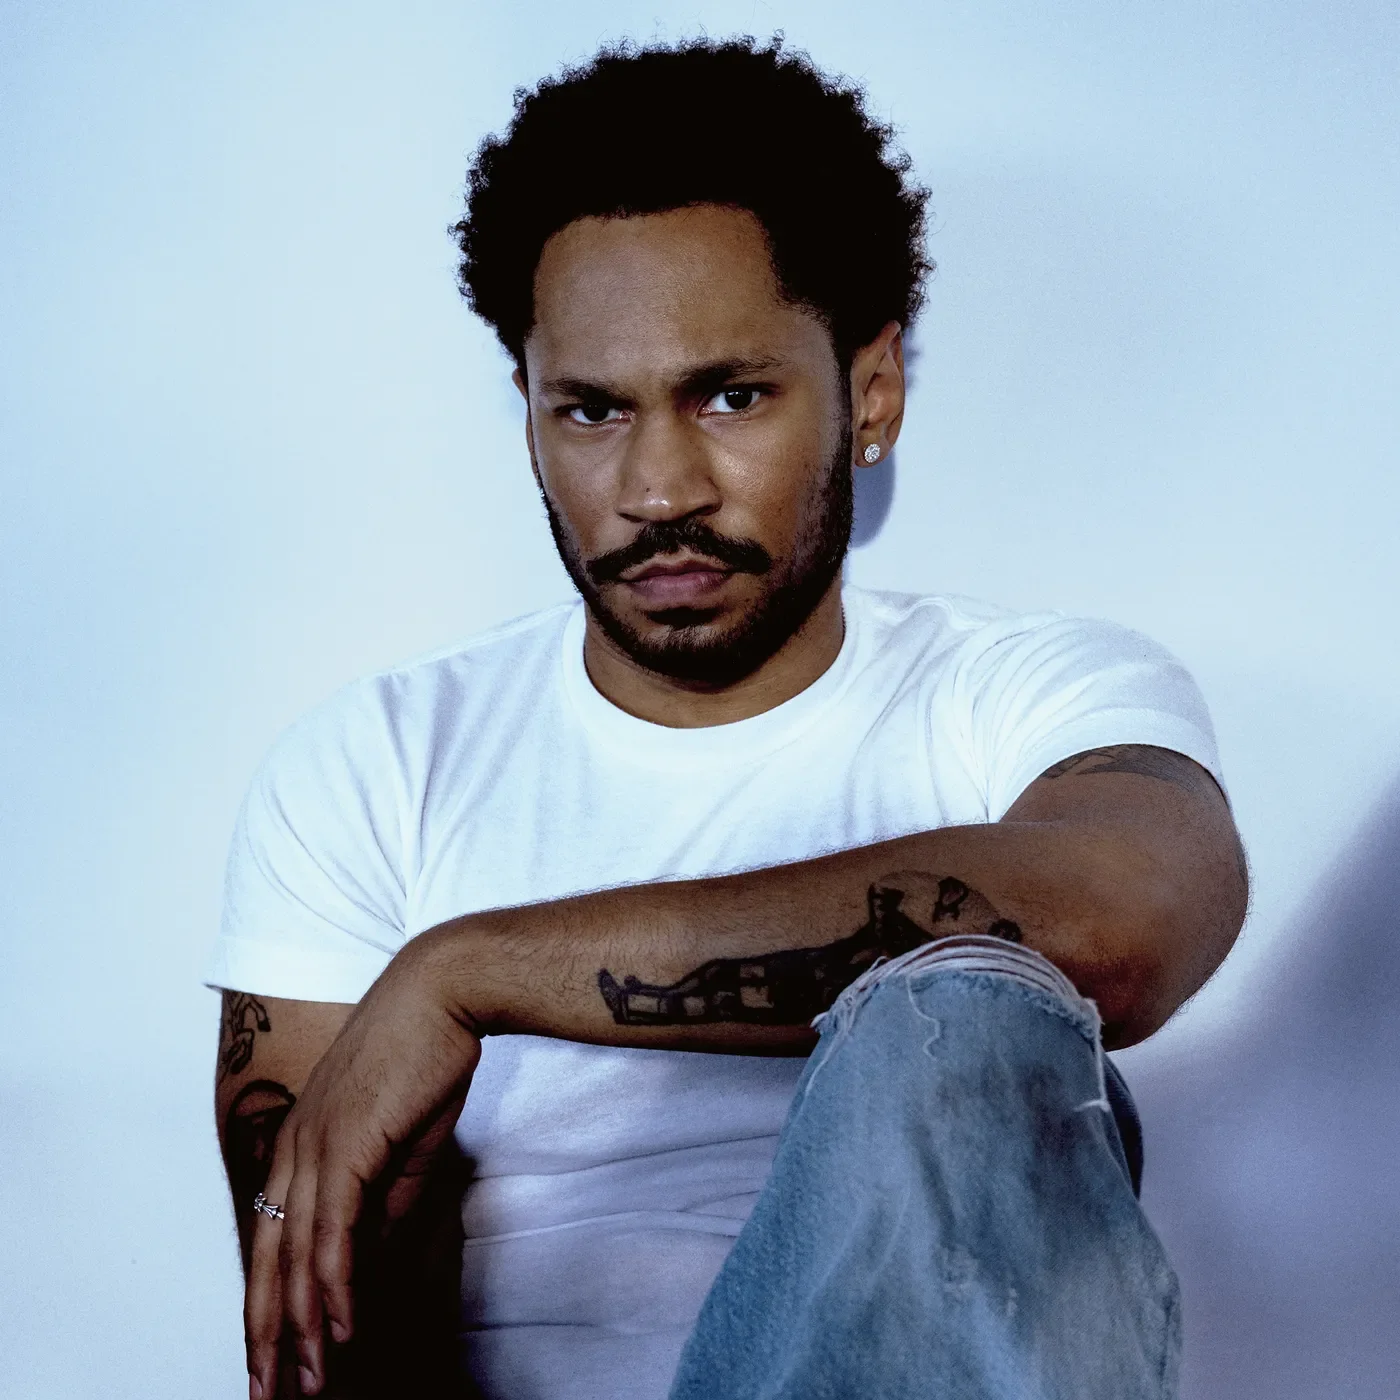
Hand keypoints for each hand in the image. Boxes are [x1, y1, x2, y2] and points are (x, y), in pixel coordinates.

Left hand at [244, 942, 481, 1397]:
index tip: (276, 1350)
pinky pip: (331, 1233)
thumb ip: (384, 1197)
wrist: (444, 991)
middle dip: (267, 1333)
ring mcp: (315, 1145)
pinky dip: (332, 1286)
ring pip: (295, 1256)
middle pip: (268, 1257)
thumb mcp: (405, 1140)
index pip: (273, 1236)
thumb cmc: (427, 1054)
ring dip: (300, 1327)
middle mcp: (295, 1147)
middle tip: (269, 1392)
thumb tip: (370, 1252)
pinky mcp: (345, 1145)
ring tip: (305, 1382)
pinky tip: (338, 1328)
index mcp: (301, 1140)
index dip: (271, 1299)